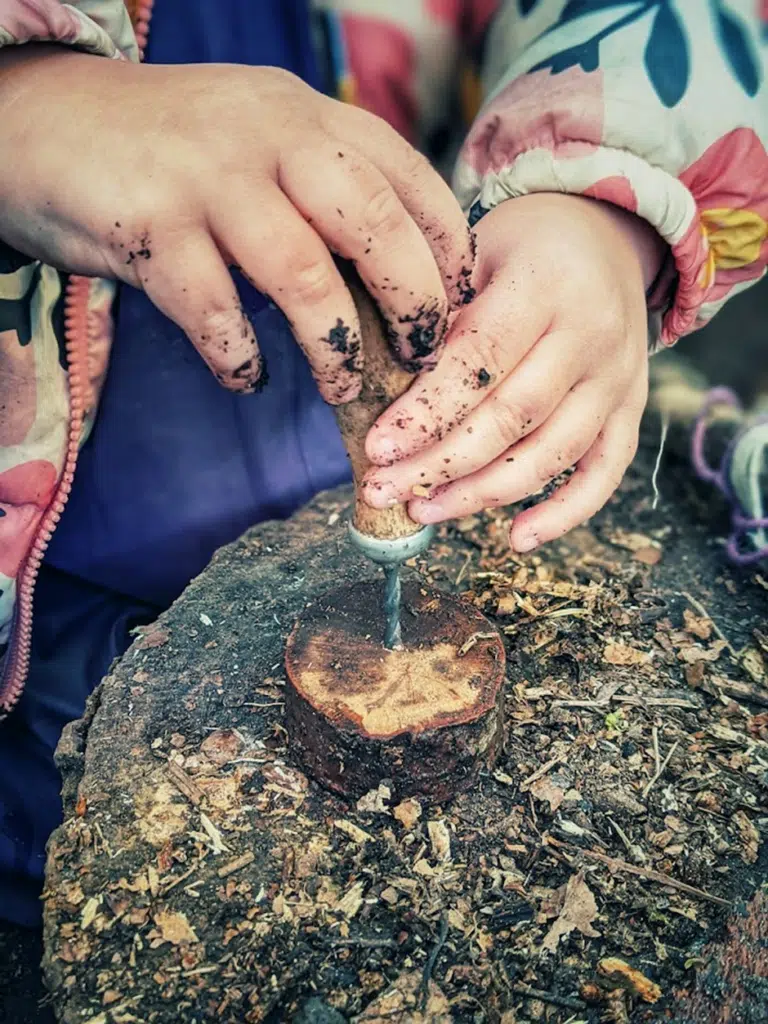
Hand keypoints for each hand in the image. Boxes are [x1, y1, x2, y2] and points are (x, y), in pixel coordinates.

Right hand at [0, 47, 473, 398]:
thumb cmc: (171, 150)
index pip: (409, 176)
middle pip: (373, 220)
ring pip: (302, 273)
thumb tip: (396, 277)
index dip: (447, 248)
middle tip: (421, 355)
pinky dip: (238, 355)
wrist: (47, 118)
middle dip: (413, 299)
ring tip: (342, 385)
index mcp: (308, 115)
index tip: (461, 306)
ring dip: (334, 345)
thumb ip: (322, 188)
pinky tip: (245, 374)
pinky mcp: (150, 225)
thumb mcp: (260, 139)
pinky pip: (213, 309)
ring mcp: (208, 178)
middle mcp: (268, 135)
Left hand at [362, 194, 664, 551]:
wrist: (606, 238)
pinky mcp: (632, 409)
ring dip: (482, 494)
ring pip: (551, 454)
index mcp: (546, 284)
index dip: (427, 412)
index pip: (480, 361)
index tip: (376, 447)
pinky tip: (516, 539)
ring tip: (423, 511)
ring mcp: (619, 378)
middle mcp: (592, 335)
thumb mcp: (476, 250)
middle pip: (512, 417)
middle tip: (382, 490)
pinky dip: (565, 514)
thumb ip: (442, 314)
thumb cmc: (521, 246)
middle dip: (439, 463)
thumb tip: (388, 393)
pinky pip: (604, 474)